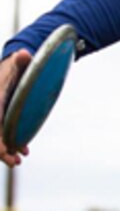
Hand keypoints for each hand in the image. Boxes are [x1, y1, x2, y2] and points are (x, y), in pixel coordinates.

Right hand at [1, 49, 32, 166]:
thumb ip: (22, 61)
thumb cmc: (16, 65)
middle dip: (1, 149)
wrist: (11, 67)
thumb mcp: (20, 63)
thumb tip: (24, 53)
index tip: (5, 149)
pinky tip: (24, 149)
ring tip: (21, 158)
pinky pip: (3, 132)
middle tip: (16, 160)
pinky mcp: (3, 118)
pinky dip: (11, 142)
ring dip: (6, 149)